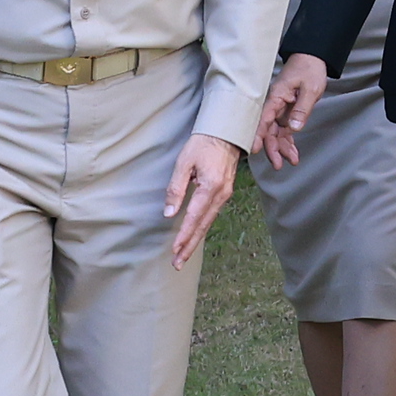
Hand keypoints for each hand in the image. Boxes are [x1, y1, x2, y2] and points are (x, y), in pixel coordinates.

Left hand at [164, 136, 241, 262]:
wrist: (227, 132)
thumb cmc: (204, 143)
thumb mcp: (184, 162)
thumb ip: (176, 188)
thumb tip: (169, 213)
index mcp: (211, 187)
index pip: (194, 217)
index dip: (184, 235)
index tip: (175, 250)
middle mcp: (221, 194)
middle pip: (203, 226)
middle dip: (189, 245)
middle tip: (177, 264)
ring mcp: (225, 194)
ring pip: (209, 222)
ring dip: (195, 240)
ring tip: (183, 255)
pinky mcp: (225, 192)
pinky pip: (212, 214)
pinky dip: (202, 228)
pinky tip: (195, 235)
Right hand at [255, 53, 329, 165]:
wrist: (313, 59)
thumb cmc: (309, 69)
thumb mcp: (310, 89)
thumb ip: (301, 109)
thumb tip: (293, 128)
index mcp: (275, 97)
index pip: (262, 119)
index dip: (257, 135)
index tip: (253, 149)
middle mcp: (274, 105)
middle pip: (268, 130)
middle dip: (272, 148)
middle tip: (278, 164)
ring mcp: (280, 110)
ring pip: (276, 133)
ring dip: (282, 148)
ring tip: (291, 161)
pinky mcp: (287, 113)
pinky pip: (285, 131)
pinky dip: (288, 142)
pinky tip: (293, 153)